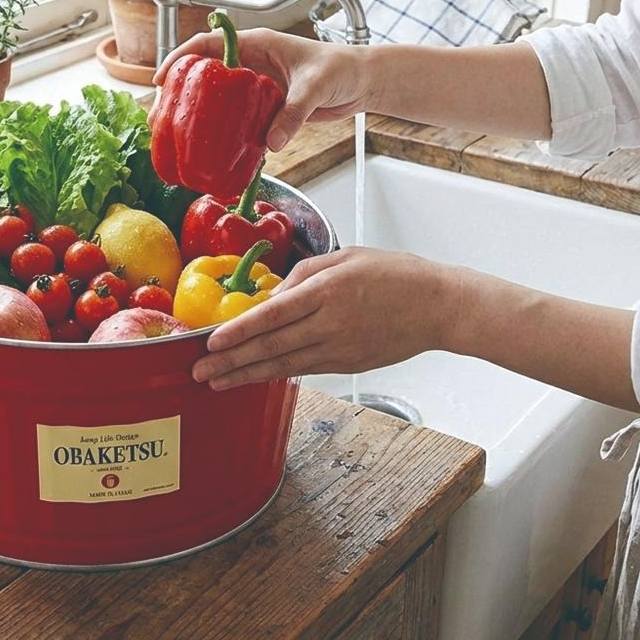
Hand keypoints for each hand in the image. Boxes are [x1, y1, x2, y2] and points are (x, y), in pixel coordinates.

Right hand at [150, 27, 373, 150]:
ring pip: (220, 99)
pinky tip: (217, 148)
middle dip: (183, 90)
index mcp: (258, 44)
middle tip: (164, 113)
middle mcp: (253, 63)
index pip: (209, 44)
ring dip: (202, 114)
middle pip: (207, 74)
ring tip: (181, 134)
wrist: (363, 82)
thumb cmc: (343, 69)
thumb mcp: (315, 88)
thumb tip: (270, 143)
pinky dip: (226, 131)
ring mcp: (258, 86)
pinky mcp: (267, 107)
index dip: (181, 58)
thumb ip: (292, 114)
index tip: (162, 78)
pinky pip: (239, 118)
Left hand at [191, 247, 459, 389]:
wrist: (439, 306)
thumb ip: (303, 274)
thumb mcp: (345, 257)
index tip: (211, 342)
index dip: (238, 331)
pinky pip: (305, 369)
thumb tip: (270, 296)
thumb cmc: (395, 274)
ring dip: (247, 374)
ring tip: (217, 382)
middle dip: (231, 361)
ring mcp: (340, 348)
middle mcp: (330, 323)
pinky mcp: (348, 363)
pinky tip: (255, 377)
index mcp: (328, 291)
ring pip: (284, 364)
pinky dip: (277, 374)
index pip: (272, 315)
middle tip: (200, 372)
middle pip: (271, 345)